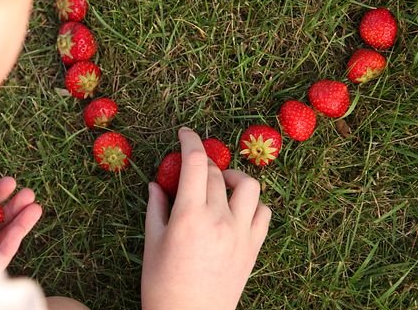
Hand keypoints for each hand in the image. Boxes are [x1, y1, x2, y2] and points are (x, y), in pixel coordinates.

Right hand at [141, 128, 270, 309]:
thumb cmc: (162, 285)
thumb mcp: (153, 243)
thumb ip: (156, 208)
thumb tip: (155, 183)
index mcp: (190, 215)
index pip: (196, 163)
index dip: (191, 141)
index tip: (185, 133)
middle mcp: (219, 219)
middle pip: (218, 172)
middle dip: (204, 162)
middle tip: (191, 169)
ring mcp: (241, 233)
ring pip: (249, 186)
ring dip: (234, 177)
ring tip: (220, 185)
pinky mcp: (254, 247)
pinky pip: (264, 213)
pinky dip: (252, 203)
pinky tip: (237, 208)